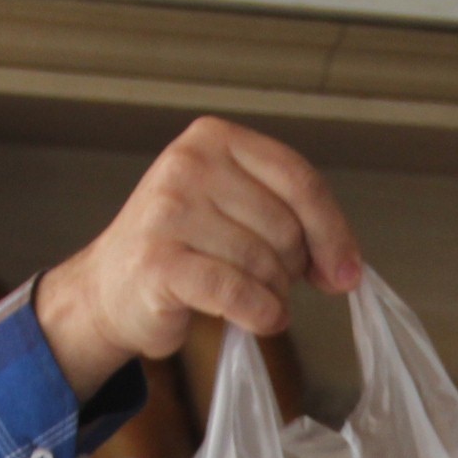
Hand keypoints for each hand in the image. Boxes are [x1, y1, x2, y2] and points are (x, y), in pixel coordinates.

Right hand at [35, 118, 361, 396]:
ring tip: (249, 299)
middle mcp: (188, 164)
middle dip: (291, 269)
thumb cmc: (187, 250)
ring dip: (273, 296)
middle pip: (285, 226)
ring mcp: (168, 211)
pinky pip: (238, 293)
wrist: (110, 289)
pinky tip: (256, 318)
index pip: (299, 179)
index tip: (346, 273)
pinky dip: (259, 314)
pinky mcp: (158, 261)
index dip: (333, 231)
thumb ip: (292, 220)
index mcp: (214, 138)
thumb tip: (345, 268)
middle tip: (268, 283)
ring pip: (264, 263)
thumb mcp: (238, 211)